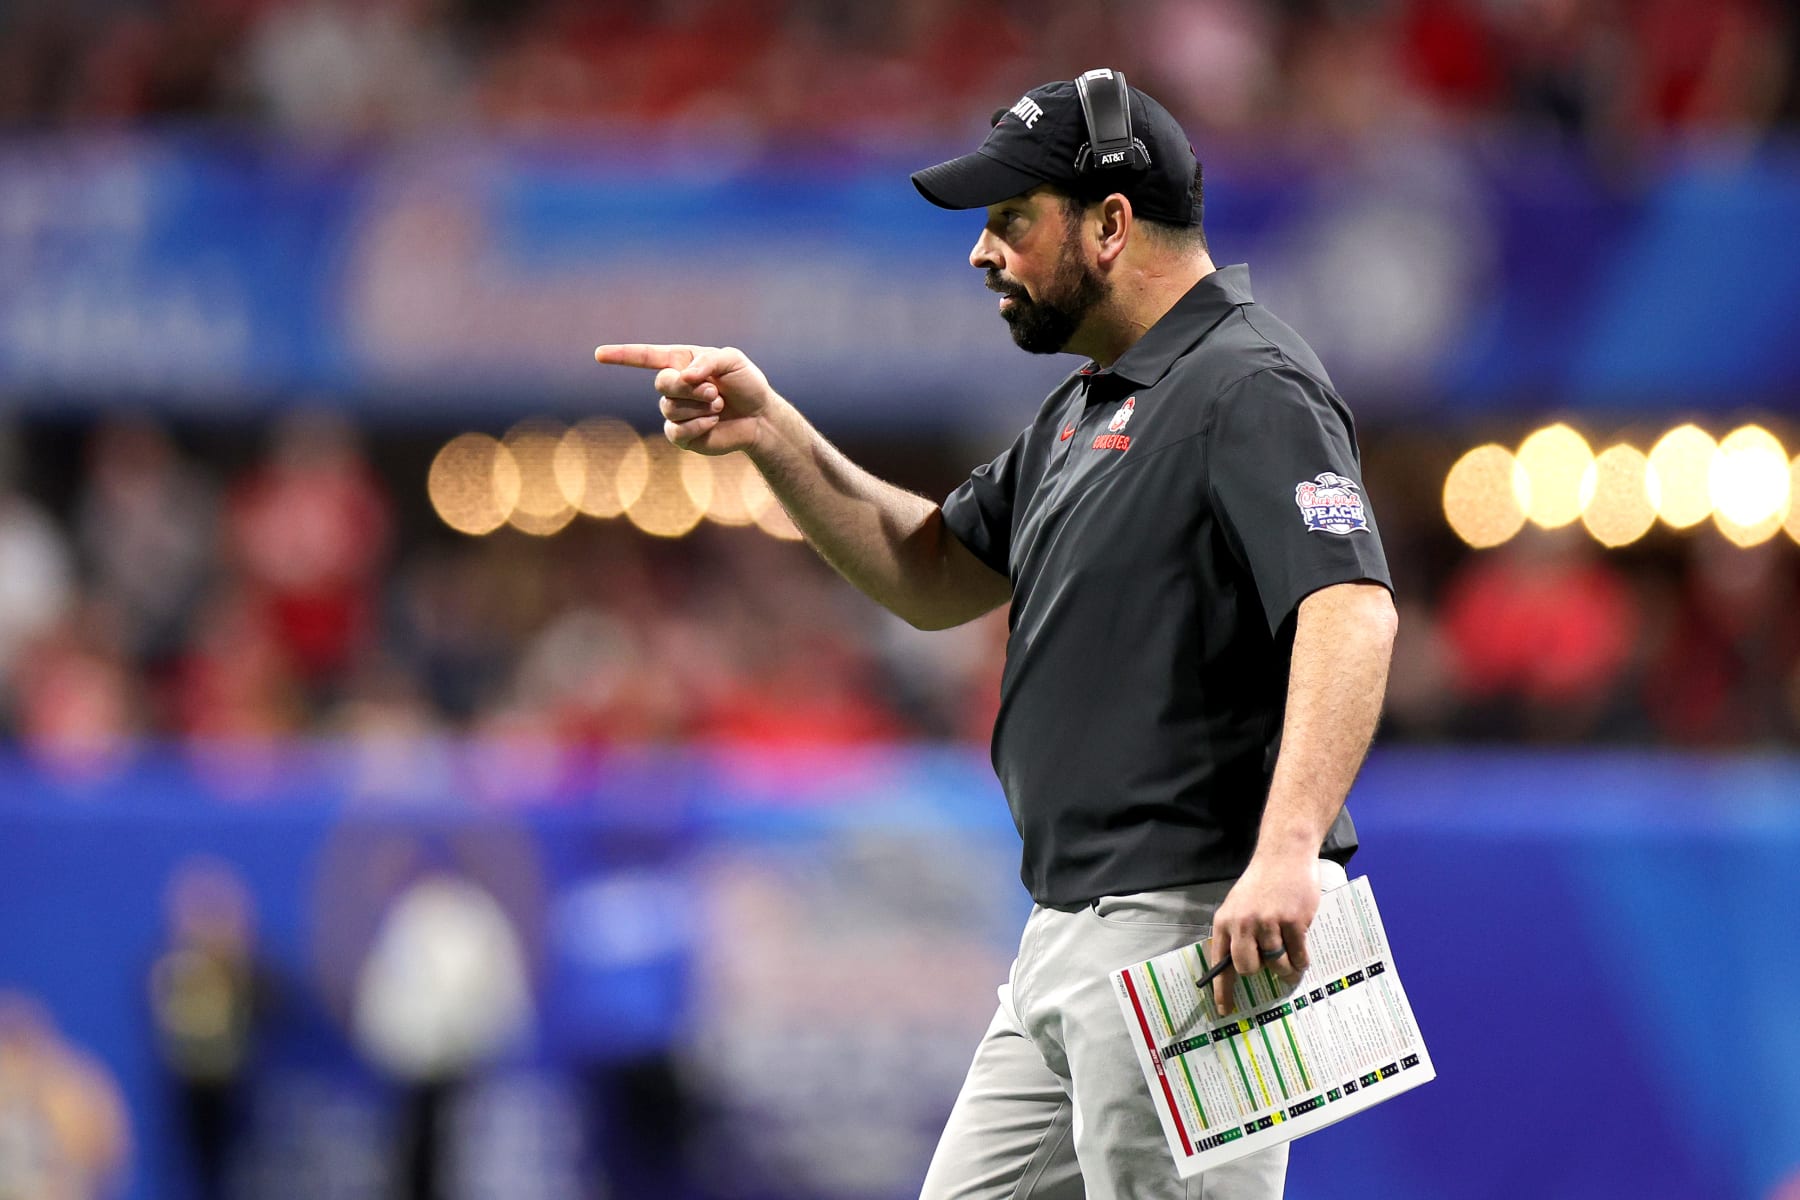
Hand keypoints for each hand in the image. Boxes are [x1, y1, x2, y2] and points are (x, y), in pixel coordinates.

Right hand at [593, 343, 775, 455]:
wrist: (760, 417)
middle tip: (714, 391)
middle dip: (689, 388)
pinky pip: (676, 430)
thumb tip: (683, 377)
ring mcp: (675, 411)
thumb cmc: (746, 384)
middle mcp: (674, 386)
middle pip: (661, 384)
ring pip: (670, 408)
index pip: (645, 357)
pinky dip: (698, 424)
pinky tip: (713, 421)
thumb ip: (708, 361)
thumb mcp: (733, 360)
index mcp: (681, 362)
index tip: (599, 354)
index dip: (622, 356)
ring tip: (718, 404)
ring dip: (699, 406)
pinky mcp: (681, 436)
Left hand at [1208, 856, 1319, 1014]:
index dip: (1223, 990)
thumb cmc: (1263, 881)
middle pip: (1248, 968)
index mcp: (1225, 920)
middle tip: (1269, 964)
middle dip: (1260, 971)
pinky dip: (1302, 960)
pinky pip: (1298, 956)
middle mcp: (1244, 923)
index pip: (1220, 962)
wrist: (1285, 853)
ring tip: (1291, 957)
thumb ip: (1237, 932)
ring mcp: (1269, 922)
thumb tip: (1241, 968)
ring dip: (1286, 967)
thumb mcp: (1238, 904)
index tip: (1225, 1010)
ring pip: (1277, 964)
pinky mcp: (1294, 922)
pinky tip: (1302, 952)